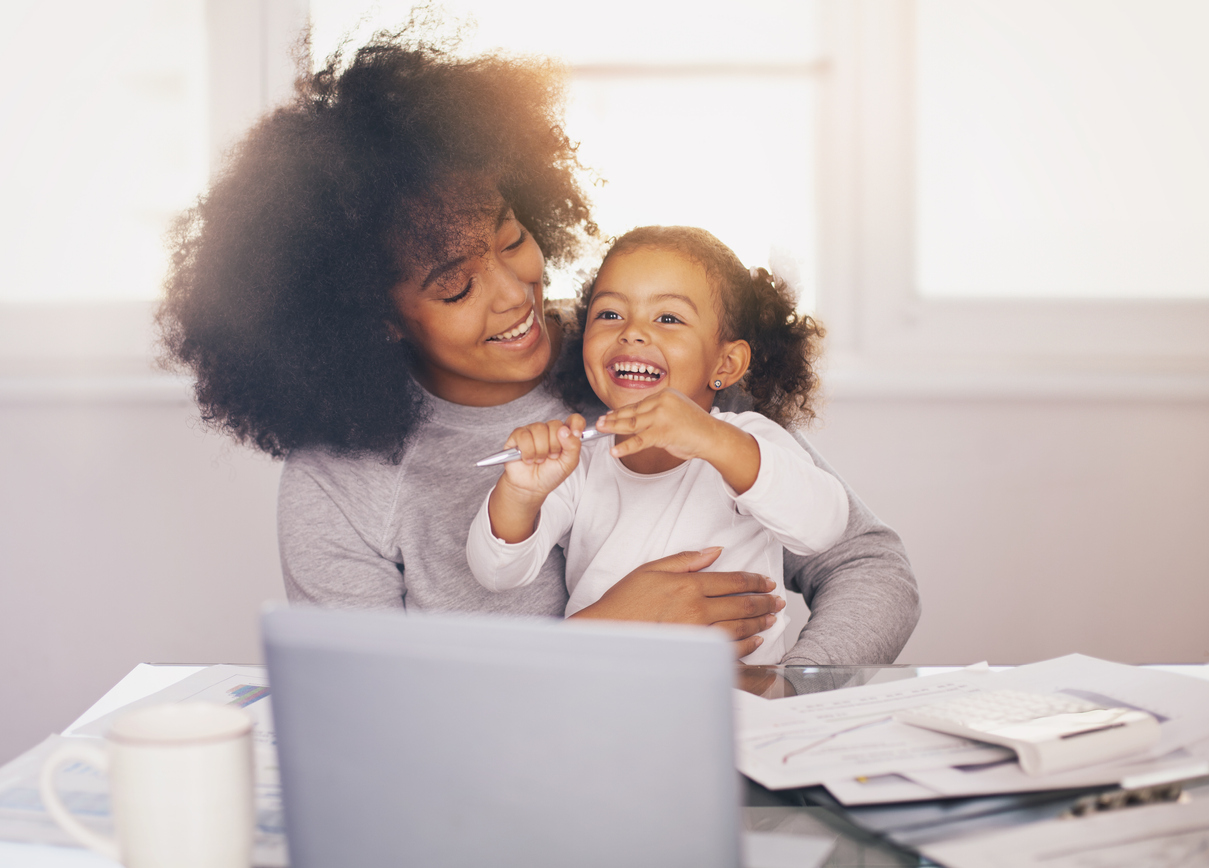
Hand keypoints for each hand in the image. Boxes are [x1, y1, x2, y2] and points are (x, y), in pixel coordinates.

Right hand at [498, 414, 586, 499]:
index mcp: (564, 435)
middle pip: (555, 425)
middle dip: (555, 446)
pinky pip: (524, 436)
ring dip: (540, 450)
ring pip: (539, 429)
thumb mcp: (568, 464)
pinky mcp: (518, 435)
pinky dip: (528, 451)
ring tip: (539, 459)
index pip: (574, 419)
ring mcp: (533, 431)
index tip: (576, 434)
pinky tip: (528, 458)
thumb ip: (573, 446)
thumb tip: (566, 431)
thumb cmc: (550, 474)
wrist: (531, 487)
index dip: (575, 424)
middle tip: (551, 457)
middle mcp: (549, 430)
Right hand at [569, 547, 784, 658]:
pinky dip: (746, 646)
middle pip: (742, 604)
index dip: (753, 581)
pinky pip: (728, 651)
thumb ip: (685, 559)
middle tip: (777, 600)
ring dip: (759, 622)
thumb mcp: (651, 569)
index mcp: (689, 586)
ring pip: (740, 628)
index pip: (732, 581)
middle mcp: (697, 610)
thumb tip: (714, 551)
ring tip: (771, 617)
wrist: (607, 634)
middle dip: (764, 601)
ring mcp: (697, 635)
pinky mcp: (694, 654)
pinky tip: (755, 641)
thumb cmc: (624, 602)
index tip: (766, 581)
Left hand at [595, 389, 717, 461]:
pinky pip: (640, 440)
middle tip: (598, 422)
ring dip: (613, 427)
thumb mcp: (675, 412)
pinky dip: (626, 447)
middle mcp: (662, 401)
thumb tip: (637, 420)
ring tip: (600, 429)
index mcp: (665, 394)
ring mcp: (662, 416)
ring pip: (632, 423)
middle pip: (632, 411)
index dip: (621, 411)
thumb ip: (657, 413)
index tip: (608, 415)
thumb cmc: (695, 427)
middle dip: (613, 418)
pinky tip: (616, 451)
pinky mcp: (663, 431)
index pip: (638, 404)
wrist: (713, 436)